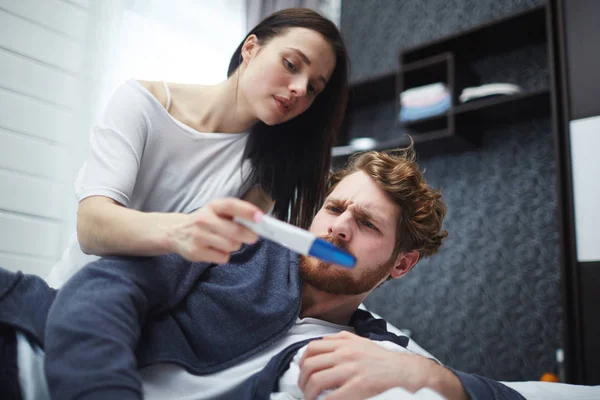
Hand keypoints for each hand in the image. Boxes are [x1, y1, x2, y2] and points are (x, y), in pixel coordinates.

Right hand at [166, 197, 261, 262]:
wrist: (175, 232)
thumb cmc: (204, 221)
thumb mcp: (215, 211)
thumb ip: (234, 214)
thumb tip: (258, 221)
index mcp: (212, 207)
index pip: (230, 205)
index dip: (246, 211)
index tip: (260, 217)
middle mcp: (204, 220)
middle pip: (235, 231)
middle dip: (249, 236)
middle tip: (252, 237)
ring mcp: (199, 237)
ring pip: (231, 246)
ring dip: (235, 246)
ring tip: (228, 242)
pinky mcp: (196, 252)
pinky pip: (223, 257)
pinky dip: (225, 255)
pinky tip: (217, 250)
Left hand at [298, 331, 466, 399]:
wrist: (407, 372)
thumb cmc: (384, 360)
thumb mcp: (361, 342)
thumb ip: (341, 340)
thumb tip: (321, 344)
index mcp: (344, 342)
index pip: (311, 348)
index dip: (301, 362)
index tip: (302, 372)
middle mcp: (345, 353)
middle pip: (310, 364)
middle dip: (301, 379)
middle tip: (303, 389)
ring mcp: (351, 370)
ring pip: (316, 380)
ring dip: (308, 392)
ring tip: (310, 398)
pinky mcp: (358, 387)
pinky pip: (331, 397)